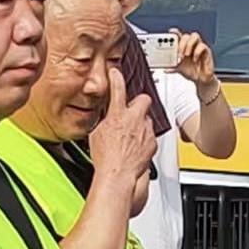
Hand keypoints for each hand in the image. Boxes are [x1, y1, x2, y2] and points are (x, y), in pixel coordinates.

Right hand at [90, 67, 155, 182]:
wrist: (118, 175)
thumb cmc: (106, 158)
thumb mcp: (96, 134)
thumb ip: (104, 121)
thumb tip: (105, 117)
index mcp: (118, 115)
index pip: (118, 88)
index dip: (116, 77)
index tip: (115, 73)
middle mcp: (135, 120)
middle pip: (144, 99)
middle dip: (139, 102)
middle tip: (132, 109)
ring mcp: (145, 131)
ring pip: (147, 119)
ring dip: (141, 123)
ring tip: (131, 135)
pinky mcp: (152, 143)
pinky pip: (150, 135)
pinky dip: (144, 139)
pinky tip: (135, 146)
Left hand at [173, 30, 215, 88]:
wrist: (201, 79)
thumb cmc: (191, 71)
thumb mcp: (179, 69)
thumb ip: (172, 68)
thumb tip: (165, 69)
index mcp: (183, 47)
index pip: (179, 36)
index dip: (175, 32)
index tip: (171, 32)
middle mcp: (191, 45)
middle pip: (186, 35)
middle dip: (181, 43)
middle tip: (179, 54)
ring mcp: (199, 47)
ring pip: (195, 36)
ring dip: (189, 45)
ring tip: (186, 55)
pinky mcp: (206, 51)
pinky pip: (202, 46)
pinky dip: (197, 52)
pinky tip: (194, 59)